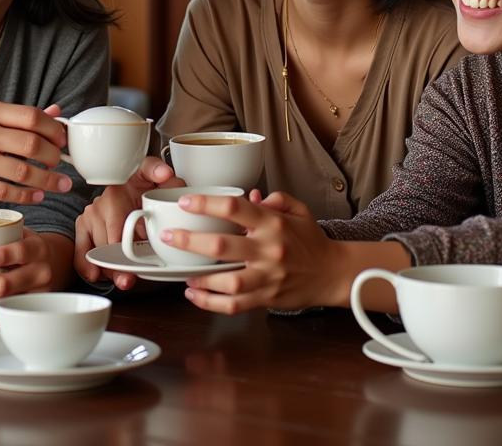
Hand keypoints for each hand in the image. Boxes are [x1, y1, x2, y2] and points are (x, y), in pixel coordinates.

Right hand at [0, 100, 71, 204]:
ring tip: (62, 183)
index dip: (54, 129)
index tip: (63, 139)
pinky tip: (38, 195)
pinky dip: (27, 195)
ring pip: (23, 172)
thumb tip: (56, 111)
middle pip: (32, 145)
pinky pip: (7, 192)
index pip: (31, 117)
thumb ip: (17, 115)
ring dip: (49, 180)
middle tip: (61, 162)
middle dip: (54, 156)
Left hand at [0, 228, 53, 311]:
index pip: (22, 252)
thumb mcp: (24, 234)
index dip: (4, 255)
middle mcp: (40, 272)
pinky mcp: (28, 308)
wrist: (55, 263)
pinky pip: (3, 309)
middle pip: (7, 284)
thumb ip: (1, 234)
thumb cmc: (32, 249)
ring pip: (2, 301)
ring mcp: (36, 294)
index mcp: (38, 249)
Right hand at [73, 156, 181, 288]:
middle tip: (129, 278)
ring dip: (108, 269)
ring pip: (95, 251)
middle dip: (119, 263)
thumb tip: (164, 174)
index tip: (132, 262)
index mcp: (115, 193)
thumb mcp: (151, 172)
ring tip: (123, 279)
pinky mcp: (83, 227)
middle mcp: (99, 205)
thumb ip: (158, 171)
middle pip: (106, 244)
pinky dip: (86, 266)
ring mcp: (89, 217)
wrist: (130, 182)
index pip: (115, 228)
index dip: (124, 248)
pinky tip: (96, 275)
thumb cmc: (141, 180)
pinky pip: (80, 251)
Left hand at [163, 190, 347, 313]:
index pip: (235, 208)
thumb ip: (275, 198)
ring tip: (181, 272)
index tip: (186, 201)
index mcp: (272, 223)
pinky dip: (211, 303)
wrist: (333, 273)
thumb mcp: (298, 210)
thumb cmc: (310, 240)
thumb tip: (251, 196)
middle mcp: (268, 249)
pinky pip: (235, 305)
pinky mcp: (266, 298)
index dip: (207, 204)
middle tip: (169, 236)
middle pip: (222, 245)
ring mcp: (267, 277)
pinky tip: (195, 295)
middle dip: (190, 241)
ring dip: (200, 278)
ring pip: (227, 281)